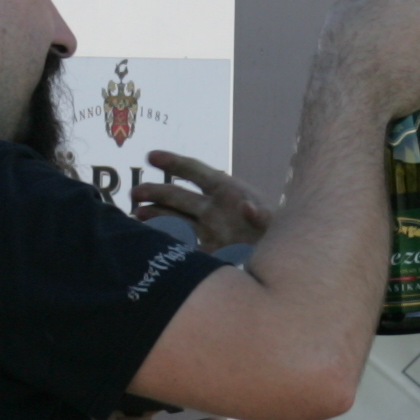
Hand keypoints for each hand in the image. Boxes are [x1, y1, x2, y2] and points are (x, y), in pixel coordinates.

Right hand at [133, 151, 272, 249]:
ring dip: (154, 216)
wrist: (284, 263)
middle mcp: (211, 207)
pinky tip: (148, 242)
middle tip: (135, 194)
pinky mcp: (206, 251)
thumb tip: (247, 207)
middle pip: (177, 196)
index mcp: (226, 190)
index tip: (151, 157)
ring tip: (136, 216)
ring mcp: (207, 229)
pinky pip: (180, 244)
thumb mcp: (275, 223)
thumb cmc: (280, 234)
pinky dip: (164, 242)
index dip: (174, 162)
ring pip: (173, 219)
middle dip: (155, 192)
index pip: (195, 171)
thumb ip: (261, 216)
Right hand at [317, 0, 419, 123]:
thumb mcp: (342, 11)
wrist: (352, 95)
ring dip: (417, 51)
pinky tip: (399, 82)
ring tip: (391, 67)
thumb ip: (365, 1)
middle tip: (390, 42)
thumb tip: (370, 2)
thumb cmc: (344, 51)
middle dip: (413, 26)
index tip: (407, 3)